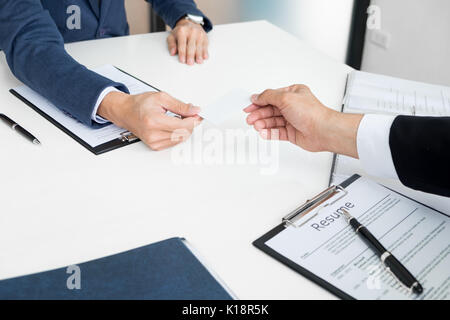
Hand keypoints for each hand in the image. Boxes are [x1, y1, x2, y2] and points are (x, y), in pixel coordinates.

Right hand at [98, 91, 201, 150]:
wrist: (125, 112)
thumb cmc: (140, 104)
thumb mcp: (162, 98)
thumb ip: (180, 105)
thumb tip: (195, 110)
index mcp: (154, 121)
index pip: (183, 126)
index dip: (194, 120)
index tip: (198, 114)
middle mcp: (153, 134)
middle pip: (183, 134)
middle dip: (191, 124)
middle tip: (191, 114)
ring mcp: (153, 142)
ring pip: (180, 139)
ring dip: (185, 129)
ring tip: (180, 118)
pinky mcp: (155, 146)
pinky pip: (174, 142)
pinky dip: (178, 134)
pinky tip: (174, 125)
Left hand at [167, 19, 208, 64]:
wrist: (190, 24)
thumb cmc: (180, 33)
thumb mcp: (172, 36)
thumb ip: (171, 44)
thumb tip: (172, 52)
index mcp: (182, 31)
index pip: (182, 44)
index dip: (182, 53)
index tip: (182, 60)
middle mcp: (191, 31)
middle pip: (191, 46)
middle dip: (190, 55)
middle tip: (190, 63)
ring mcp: (199, 34)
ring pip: (199, 46)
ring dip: (199, 55)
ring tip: (199, 61)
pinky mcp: (205, 37)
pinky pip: (205, 45)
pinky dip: (205, 52)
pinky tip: (204, 57)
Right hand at [244, 84, 362, 157]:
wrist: (322, 131)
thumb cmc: (311, 113)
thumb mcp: (285, 97)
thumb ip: (268, 96)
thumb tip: (257, 96)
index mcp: (293, 93)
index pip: (271, 96)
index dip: (259, 101)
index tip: (249, 106)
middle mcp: (292, 106)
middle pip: (270, 110)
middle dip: (259, 114)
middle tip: (250, 118)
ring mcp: (292, 120)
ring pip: (272, 121)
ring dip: (263, 123)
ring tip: (256, 126)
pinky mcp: (292, 132)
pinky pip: (277, 132)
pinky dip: (269, 132)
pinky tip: (263, 132)